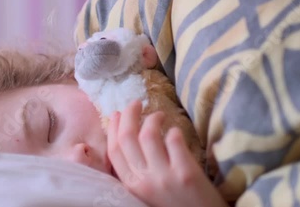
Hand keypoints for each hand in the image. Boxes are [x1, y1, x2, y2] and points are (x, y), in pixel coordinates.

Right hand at [107, 101, 227, 206]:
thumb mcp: (147, 191)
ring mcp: (164, 177)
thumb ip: (138, 170)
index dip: (113, 128)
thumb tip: (129, 137)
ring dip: (153, 118)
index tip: (117, 114)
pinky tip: (176, 131)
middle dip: (130, 114)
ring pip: (148, 134)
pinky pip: (174, 140)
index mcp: (131, 185)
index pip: (114, 150)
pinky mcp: (186, 174)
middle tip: (136, 103)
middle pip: (127, 137)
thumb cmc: (175, 205)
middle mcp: (144, 181)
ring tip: (159, 115)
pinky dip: (174, 131)